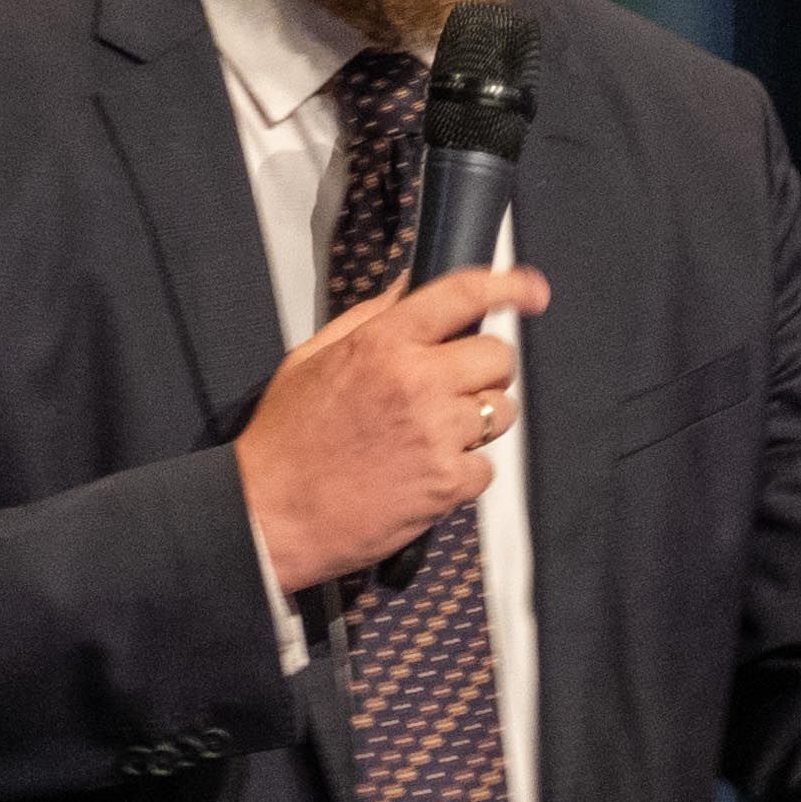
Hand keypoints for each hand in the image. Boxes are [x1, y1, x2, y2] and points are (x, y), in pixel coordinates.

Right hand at [238, 262, 543, 591]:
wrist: (270, 514)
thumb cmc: (284, 440)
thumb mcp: (311, 359)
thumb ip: (367, 320)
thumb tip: (407, 290)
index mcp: (384, 343)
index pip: (464, 296)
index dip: (508, 287)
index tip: (530, 291)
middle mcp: (418, 381)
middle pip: (499, 357)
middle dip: (485, 370)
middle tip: (456, 388)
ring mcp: (437, 434)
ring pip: (501, 412)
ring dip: (479, 421)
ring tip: (434, 436)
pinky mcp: (447, 484)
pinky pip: (487, 468)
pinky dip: (464, 472)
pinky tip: (425, 474)